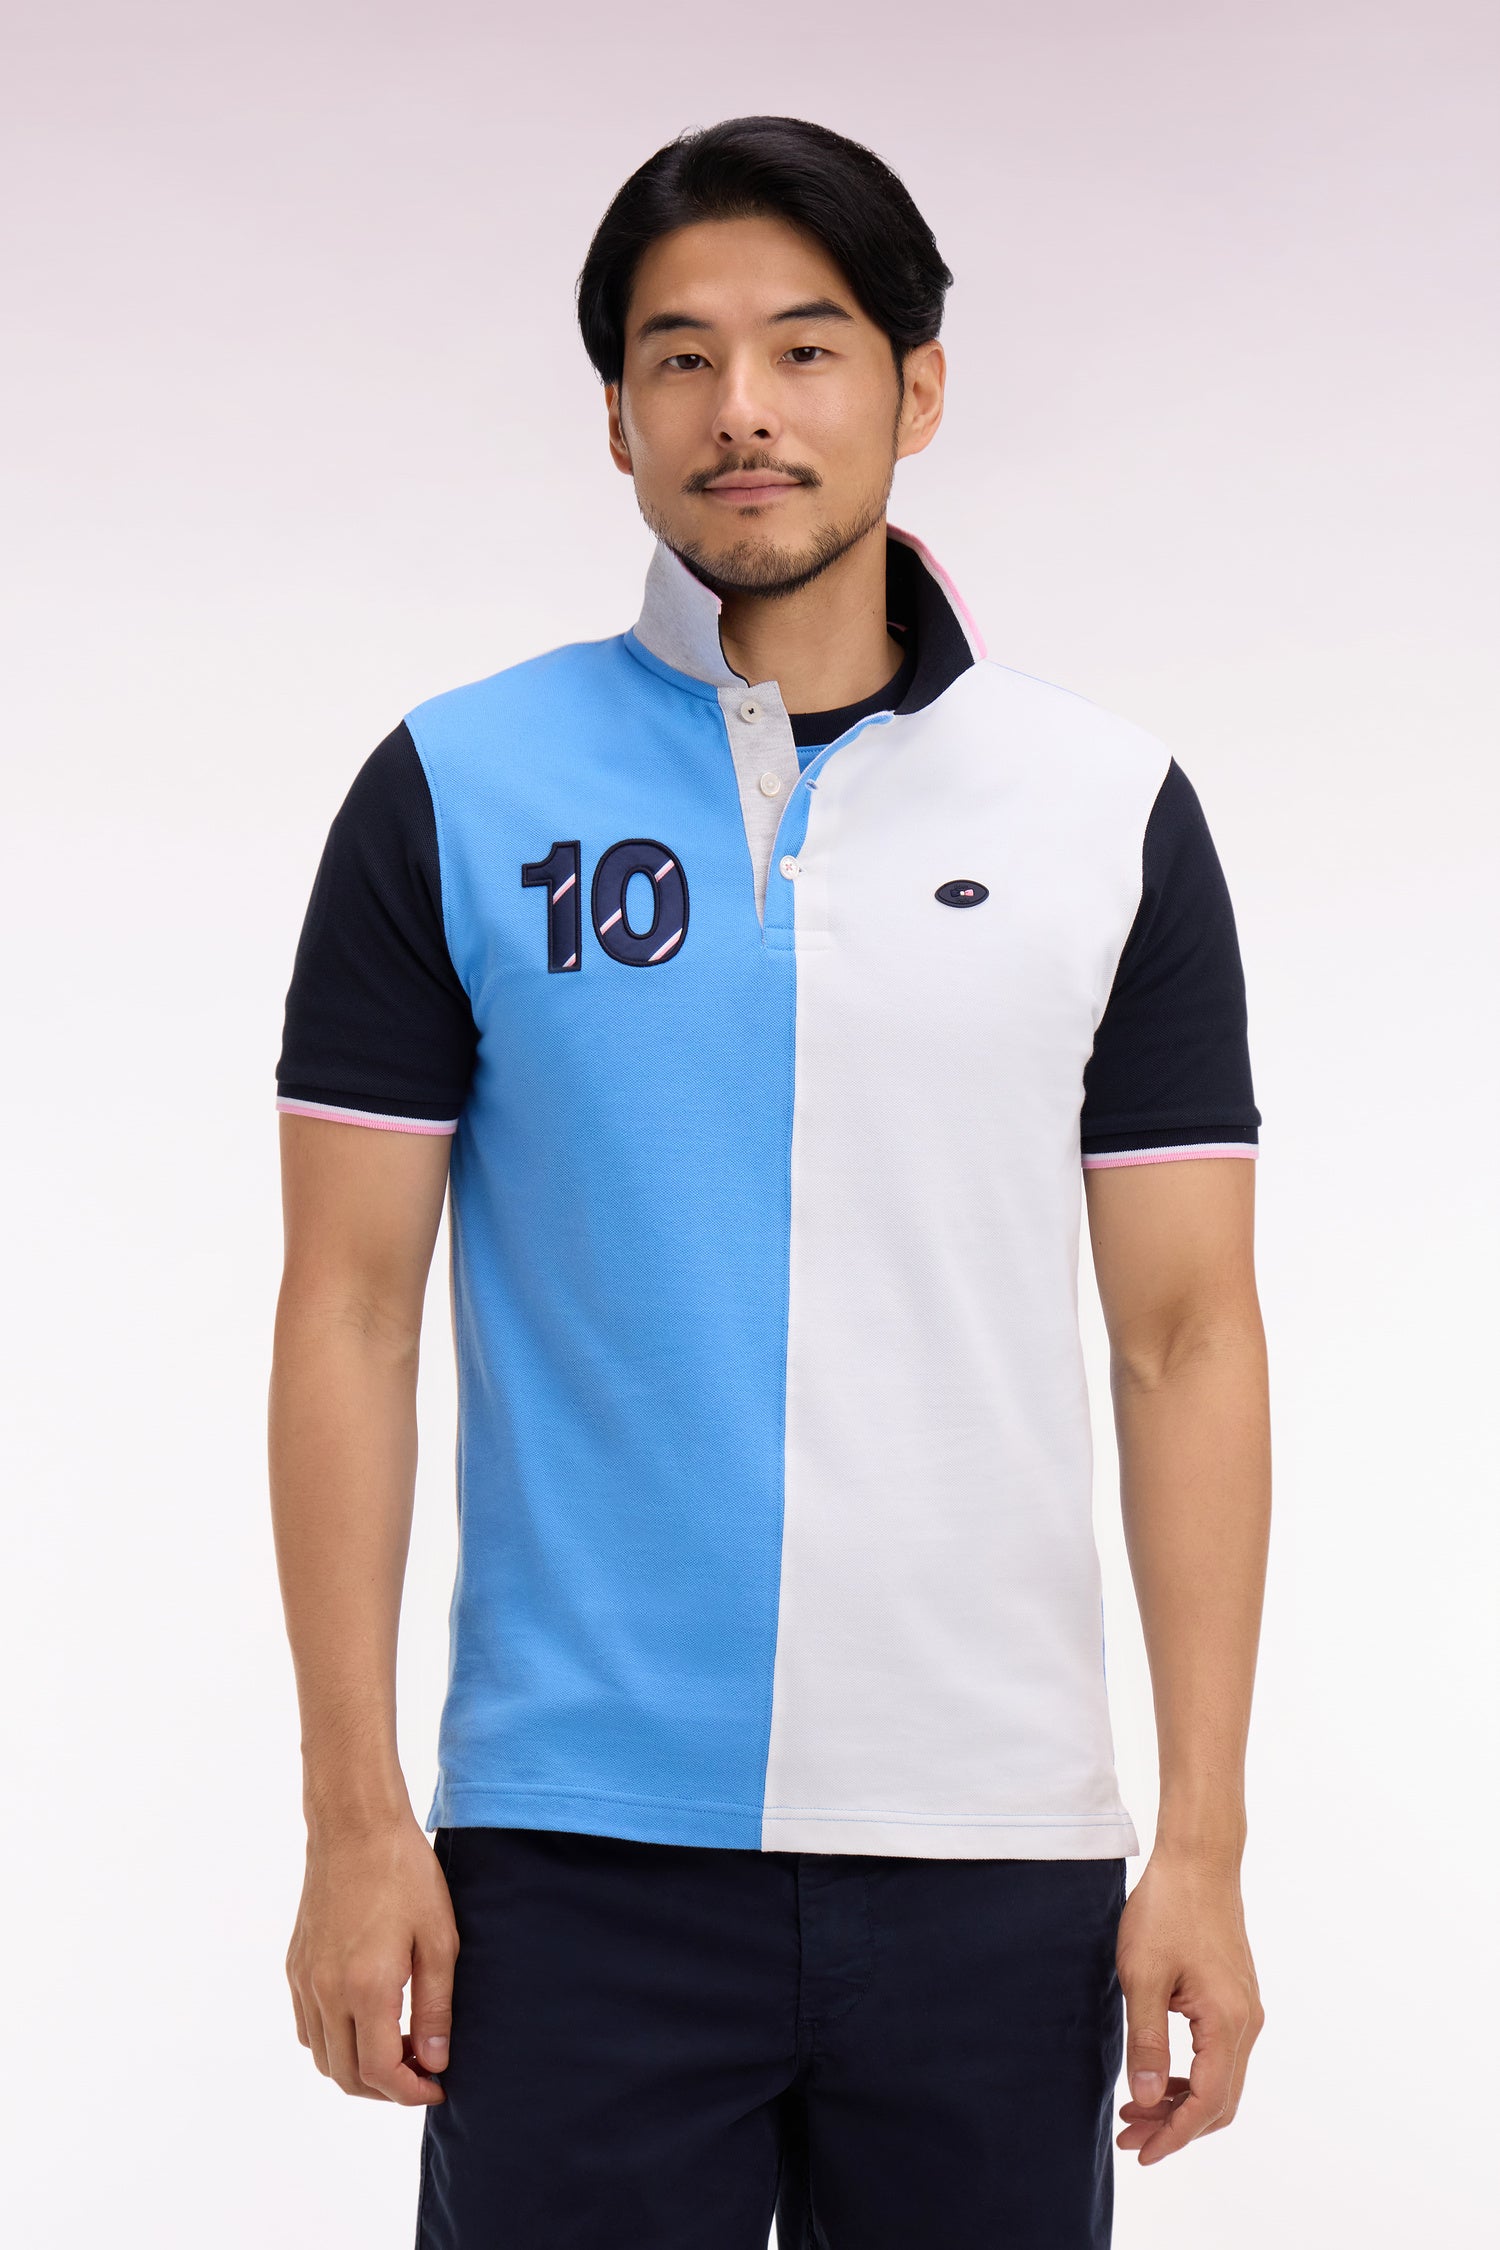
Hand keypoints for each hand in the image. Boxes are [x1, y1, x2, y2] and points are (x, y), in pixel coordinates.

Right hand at [286, 1812, 457, 2104]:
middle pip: (347, 2075)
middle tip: (422, 2072)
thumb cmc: (405, 1875)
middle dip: (386, 2090)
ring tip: (400, 2047)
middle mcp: (326, 1992)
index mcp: (365, 1987)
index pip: (380, 2072)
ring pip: (323, 2056)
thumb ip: (436, 2007)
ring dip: (358, 2069)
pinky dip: (335, 2043)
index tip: (439, 2085)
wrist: (355, 1827)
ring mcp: (305, 1980)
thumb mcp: (439, 1939)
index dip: (411, 2092)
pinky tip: (368, 2021)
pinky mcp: (295, 1966)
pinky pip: (308, 2027)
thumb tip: (435, 2062)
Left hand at [1115, 1847, 1263, 2163]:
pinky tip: (1159, 2075)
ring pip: (1222, 2080)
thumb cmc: (1166, 1909)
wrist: (1199, 1860)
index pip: (1206, 2103)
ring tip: (1135, 2110)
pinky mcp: (1237, 1998)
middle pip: (1220, 2101)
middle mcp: (1247, 2023)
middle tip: (1129, 2137)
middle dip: (1176, 2127)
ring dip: (1182, 2103)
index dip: (1173, 2136)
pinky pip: (1221, 2056)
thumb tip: (1146, 2101)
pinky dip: (1192, 2076)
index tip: (1140, 2153)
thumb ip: (1145, 2042)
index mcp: (1226, 2022)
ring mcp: (1246, 2010)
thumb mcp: (1142, 1976)